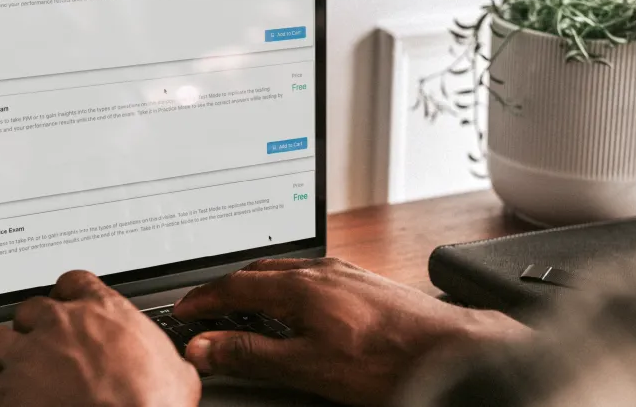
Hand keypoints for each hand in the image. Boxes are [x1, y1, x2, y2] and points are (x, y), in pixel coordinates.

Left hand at [0, 270, 199, 406]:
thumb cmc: (155, 403)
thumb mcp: (178, 370)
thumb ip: (164, 355)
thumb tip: (179, 363)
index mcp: (103, 312)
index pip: (75, 283)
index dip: (67, 295)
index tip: (65, 303)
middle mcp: (58, 325)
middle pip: (29, 311)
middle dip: (27, 327)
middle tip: (29, 343)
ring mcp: (25, 357)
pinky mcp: (0, 393)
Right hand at [173, 258, 527, 405]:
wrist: (449, 351)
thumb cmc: (387, 360)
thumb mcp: (306, 366)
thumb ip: (252, 354)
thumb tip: (208, 347)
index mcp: (300, 287)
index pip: (235, 287)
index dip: (204, 299)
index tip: (186, 310)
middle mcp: (322, 271)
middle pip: (259, 271)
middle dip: (227, 287)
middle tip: (207, 305)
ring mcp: (347, 273)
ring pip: (288, 270)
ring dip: (259, 284)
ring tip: (245, 302)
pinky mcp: (367, 282)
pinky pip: (314, 275)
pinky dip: (289, 286)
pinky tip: (299, 303)